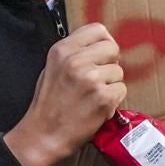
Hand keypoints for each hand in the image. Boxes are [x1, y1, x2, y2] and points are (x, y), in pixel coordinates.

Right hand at [3, 23, 124, 165]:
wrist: (43, 136)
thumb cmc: (49, 104)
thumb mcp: (53, 68)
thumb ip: (75, 52)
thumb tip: (101, 42)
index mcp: (62, 50)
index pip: (98, 29)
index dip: (103, 43)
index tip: (100, 55)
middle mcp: (76, 61)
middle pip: (113, 48)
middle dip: (109, 63)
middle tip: (97, 79)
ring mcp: (91, 79)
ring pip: (119, 71)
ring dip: (111, 84)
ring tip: (92, 96)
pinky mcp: (104, 97)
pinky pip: (122, 90)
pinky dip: (113, 100)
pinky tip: (96, 107)